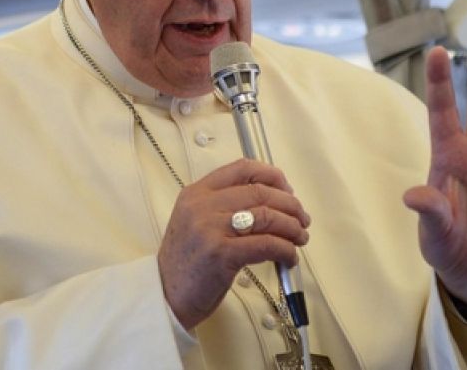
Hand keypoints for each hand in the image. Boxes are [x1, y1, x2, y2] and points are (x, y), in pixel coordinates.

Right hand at [158, 159, 310, 328]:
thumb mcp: (196, 222)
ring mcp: (211, 228)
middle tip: (301, 218)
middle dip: (290, 204)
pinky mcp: (221, 254)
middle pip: (260, 191)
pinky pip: (267, 244)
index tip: (287, 189)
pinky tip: (290, 257)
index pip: (243, 168)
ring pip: (267, 215)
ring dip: (292, 226)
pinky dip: (286, 249)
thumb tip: (274, 201)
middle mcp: (202, 205)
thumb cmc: (186, 263)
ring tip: (300, 237)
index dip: (273, 176)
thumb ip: (225, 206)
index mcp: (197, 193)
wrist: (164, 296)